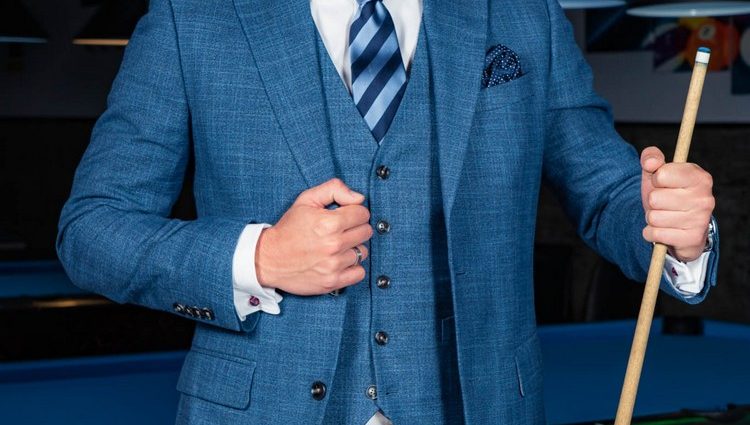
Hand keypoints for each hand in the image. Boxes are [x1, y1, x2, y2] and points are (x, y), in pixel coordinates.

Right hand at [255, 178, 372, 295]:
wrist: (268, 258)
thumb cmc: (288, 228)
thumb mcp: (306, 199)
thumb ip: (334, 189)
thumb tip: (358, 198)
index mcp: (329, 223)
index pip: (363, 213)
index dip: (354, 212)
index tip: (345, 216)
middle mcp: (333, 244)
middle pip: (366, 232)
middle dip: (356, 228)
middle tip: (341, 230)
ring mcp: (333, 265)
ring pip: (362, 252)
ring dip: (353, 248)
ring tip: (337, 247)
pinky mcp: (332, 281)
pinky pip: (359, 273)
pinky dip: (353, 268)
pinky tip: (340, 261)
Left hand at [640, 146, 714, 261]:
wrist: (680, 228)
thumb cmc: (667, 195)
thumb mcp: (658, 174)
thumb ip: (652, 159)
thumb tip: (649, 162)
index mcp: (699, 177)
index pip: (661, 174)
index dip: (655, 180)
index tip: (662, 183)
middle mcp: (705, 198)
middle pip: (654, 198)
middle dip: (652, 202)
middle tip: (663, 204)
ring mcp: (700, 220)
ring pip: (654, 218)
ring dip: (651, 219)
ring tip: (663, 217)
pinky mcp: (692, 239)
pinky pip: (655, 234)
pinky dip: (651, 233)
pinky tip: (662, 231)